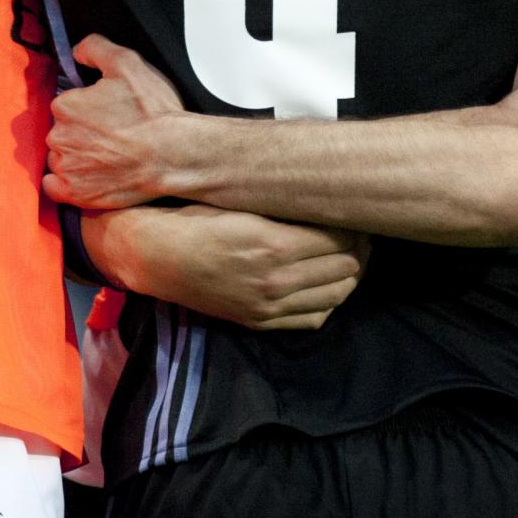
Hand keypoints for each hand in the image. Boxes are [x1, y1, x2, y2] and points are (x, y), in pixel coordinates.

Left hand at [46, 35, 185, 209]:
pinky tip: (86, 175)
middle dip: (80, 132)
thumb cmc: (152, 111)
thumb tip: (77, 51)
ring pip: (60, 157)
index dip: (87, 107)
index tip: (107, 113)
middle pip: (62, 131)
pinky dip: (65, 182)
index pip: (66, 105)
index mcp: (66, 106)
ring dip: (75, 156)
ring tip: (106, 155)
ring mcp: (66, 167)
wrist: (172, 154)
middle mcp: (58, 137)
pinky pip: (54, 187)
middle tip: (110, 134)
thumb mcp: (128, 63)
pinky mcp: (74, 193)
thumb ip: (95, 48)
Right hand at [88, 204, 368, 331]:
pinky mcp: (260, 321)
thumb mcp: (243, 201)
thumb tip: (329, 196)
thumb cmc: (198, 218)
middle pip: (346, 266)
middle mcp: (275, 280)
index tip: (356, 213)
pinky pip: (314, 319)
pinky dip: (330, 301)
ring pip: (336, 295)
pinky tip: (328, 283)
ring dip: (351, 274)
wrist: (157, 256)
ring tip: (351, 255)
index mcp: (274, 244)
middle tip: (359, 231)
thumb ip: (286, 205)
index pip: (341, 238)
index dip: (356, 225)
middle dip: (359, 247)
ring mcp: (268, 305)